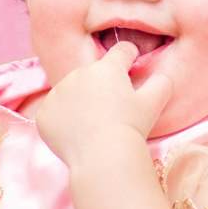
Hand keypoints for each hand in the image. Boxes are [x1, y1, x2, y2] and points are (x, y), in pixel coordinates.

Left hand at [36, 42, 173, 167]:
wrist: (103, 157)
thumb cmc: (131, 127)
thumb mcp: (153, 104)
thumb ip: (161, 83)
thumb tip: (163, 75)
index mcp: (106, 68)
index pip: (120, 51)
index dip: (128, 56)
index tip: (131, 62)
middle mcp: (79, 73)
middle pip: (93, 74)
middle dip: (102, 85)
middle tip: (111, 108)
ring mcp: (57, 93)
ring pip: (71, 92)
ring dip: (80, 101)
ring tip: (92, 124)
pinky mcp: (44, 113)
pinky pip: (54, 112)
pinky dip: (62, 120)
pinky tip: (76, 133)